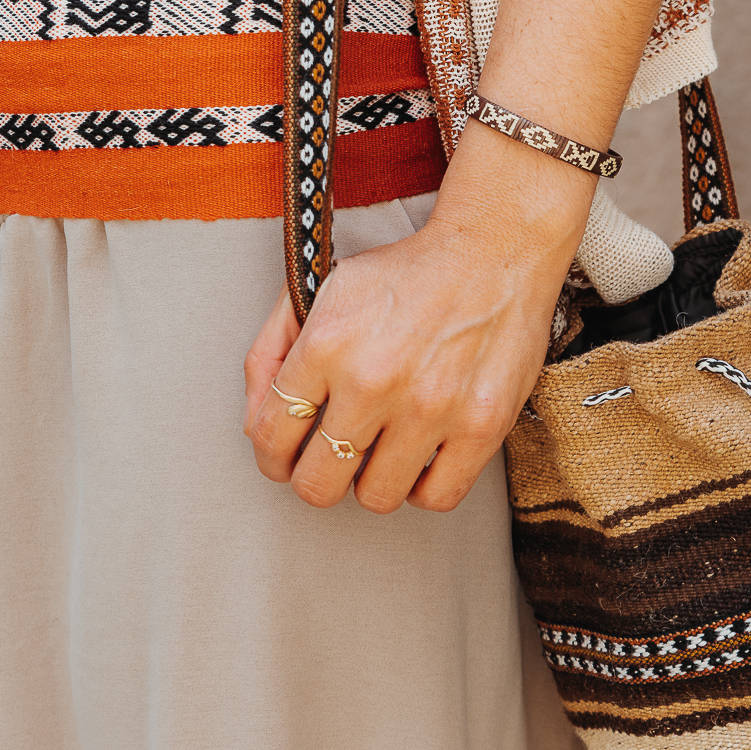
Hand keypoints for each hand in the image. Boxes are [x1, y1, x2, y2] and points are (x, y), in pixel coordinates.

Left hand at [243, 123, 592, 512]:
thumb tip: (256, 422)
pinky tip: (421, 456)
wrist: (494, 250)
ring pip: (375, 498)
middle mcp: (373, 380)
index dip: (271, 457)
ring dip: (371, 481)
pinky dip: (424, 487)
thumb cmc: (407, 272)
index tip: (284, 457)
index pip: (270, 435)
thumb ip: (272, 349)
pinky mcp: (480, 426)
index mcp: (326, 344)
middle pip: (316, 483)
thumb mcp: (323, 288)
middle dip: (314, 477)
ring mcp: (429, 408)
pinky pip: (436, 497)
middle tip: (329, 460)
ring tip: (381, 452)